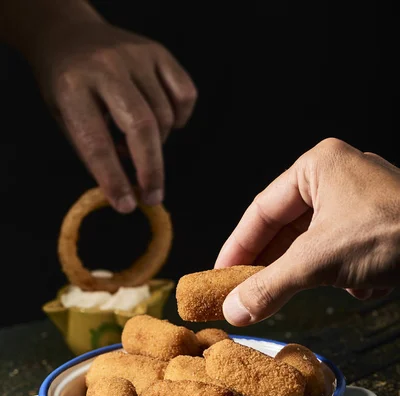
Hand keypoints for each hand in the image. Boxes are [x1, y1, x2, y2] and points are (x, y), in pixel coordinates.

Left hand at [28, 7, 196, 212]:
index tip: (126, 206)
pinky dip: (179, 118)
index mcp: (73, 87)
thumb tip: (129, 192)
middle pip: (141, 127)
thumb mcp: (67, 120)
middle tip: (152, 197)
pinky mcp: (158, 52)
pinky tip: (163, 122)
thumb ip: (95, 153)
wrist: (69, 37)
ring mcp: (136, 56)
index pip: (97, 143)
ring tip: (135, 145)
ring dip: (156, 144)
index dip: (113, 179)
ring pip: (164, 116)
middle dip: (150, 169)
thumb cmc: (67, 88)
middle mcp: (106, 67)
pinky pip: (185, 95)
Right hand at [215, 138, 399, 324]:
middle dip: (275, 266)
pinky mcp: (380, 226)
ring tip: (308, 292)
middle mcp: (338, 179)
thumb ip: (271, 286)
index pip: (260, 211)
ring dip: (315, 274)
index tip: (220, 275)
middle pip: (287, 229)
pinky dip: (347, 275)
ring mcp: (361, 203)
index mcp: (317, 167)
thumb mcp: (319, 261)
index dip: (236, 246)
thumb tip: (234, 310)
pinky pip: (344, 253)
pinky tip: (364, 284)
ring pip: (316, 245)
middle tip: (246, 293)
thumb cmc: (394, 233)